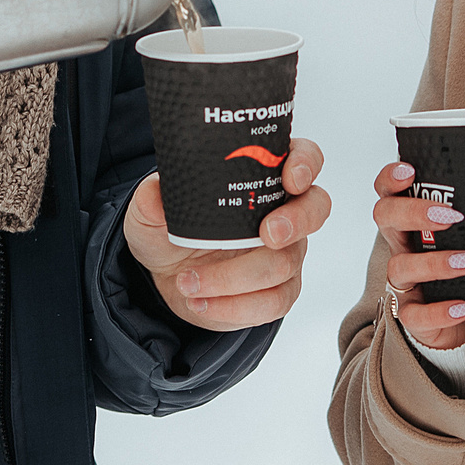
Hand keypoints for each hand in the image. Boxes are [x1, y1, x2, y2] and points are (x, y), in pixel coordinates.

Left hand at [123, 138, 332, 331]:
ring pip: (284, 264)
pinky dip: (235, 306)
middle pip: (316, 208)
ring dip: (234, 277)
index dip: (305, 164)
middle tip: (266, 234)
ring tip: (188, 281)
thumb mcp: (148, 214)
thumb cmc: (169, 232)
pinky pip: (273, 302)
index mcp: (261, 177)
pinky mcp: (278, 291)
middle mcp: (283, 212)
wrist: (167, 278)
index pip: (303, 157)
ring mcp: (286, 253)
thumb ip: (150, 200)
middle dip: (296, 221)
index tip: (290, 178)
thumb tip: (154, 192)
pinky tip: (202, 302)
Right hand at [370, 164, 464, 349]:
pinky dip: (441, 310)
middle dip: (411, 212)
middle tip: (449, 215)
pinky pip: (416, 314)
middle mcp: (404, 245)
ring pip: (399, 265)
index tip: (411, 171)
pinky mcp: (415, 314)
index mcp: (416, 219)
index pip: (389, 191)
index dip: (391, 179)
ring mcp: (406, 280)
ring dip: (433, 262)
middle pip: (384, 218)